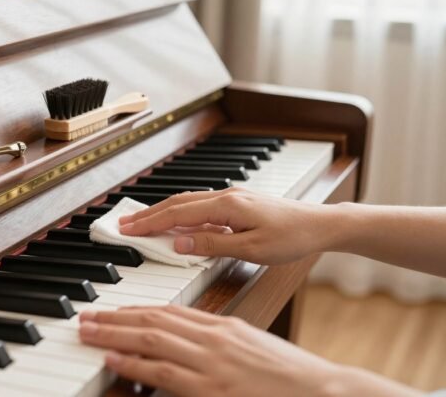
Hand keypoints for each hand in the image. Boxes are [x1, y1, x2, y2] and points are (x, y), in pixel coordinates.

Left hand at [79, 305, 421, 396]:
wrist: (323, 391)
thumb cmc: (288, 376)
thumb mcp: (251, 349)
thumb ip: (219, 344)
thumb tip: (188, 346)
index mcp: (223, 327)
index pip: (169, 311)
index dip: (135, 310)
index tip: (113, 311)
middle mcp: (214, 339)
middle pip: (153, 319)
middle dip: (115, 317)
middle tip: (86, 317)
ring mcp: (212, 363)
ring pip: (152, 339)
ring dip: (114, 334)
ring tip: (88, 331)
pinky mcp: (213, 388)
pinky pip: (166, 372)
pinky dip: (137, 363)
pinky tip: (116, 359)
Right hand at [118, 188, 339, 263]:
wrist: (320, 224)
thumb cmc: (292, 238)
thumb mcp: (252, 249)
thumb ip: (213, 245)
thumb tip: (179, 243)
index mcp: (226, 206)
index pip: (177, 214)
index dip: (150, 222)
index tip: (127, 229)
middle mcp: (225, 196)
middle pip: (177, 203)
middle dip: (148, 214)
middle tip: (124, 224)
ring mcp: (231, 198)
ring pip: (187, 202)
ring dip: (162, 212)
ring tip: (142, 222)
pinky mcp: (237, 203)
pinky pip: (200, 206)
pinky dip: (180, 213)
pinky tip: (175, 223)